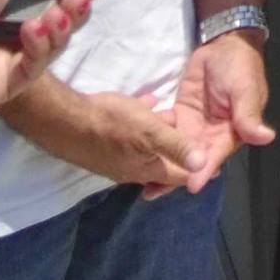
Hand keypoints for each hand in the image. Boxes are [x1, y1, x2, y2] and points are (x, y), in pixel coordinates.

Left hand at [0, 0, 98, 116]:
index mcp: (1, 0)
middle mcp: (5, 29)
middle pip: (57, 21)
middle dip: (72, 9)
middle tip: (77, 1)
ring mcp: (4, 61)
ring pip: (51, 46)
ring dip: (59, 27)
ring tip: (55, 16)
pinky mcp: (2, 88)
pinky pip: (34, 70)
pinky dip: (40, 49)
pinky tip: (33, 33)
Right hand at [8, 86, 202, 190]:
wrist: (63, 121)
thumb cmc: (110, 124)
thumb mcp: (150, 131)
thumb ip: (176, 146)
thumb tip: (204, 164)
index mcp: (147, 168)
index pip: (181, 176)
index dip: (200, 169)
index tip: (216, 161)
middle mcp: (132, 170)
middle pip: (164, 163)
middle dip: (181, 150)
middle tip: (198, 137)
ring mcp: (116, 159)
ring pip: (147, 149)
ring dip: (161, 135)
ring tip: (174, 117)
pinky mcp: (105, 146)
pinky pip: (132, 136)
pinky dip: (143, 123)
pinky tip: (147, 103)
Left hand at [148, 33, 275, 198]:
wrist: (224, 44)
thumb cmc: (240, 66)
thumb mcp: (245, 89)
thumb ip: (249, 115)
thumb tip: (266, 137)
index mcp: (232, 133)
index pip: (216, 155)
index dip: (203, 170)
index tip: (191, 186)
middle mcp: (212, 136)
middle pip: (193, 161)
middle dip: (175, 178)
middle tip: (152, 193)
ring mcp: (195, 127)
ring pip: (178, 152)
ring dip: (162, 167)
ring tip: (142, 185)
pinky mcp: (181, 115)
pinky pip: (168, 132)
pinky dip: (156, 145)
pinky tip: (138, 157)